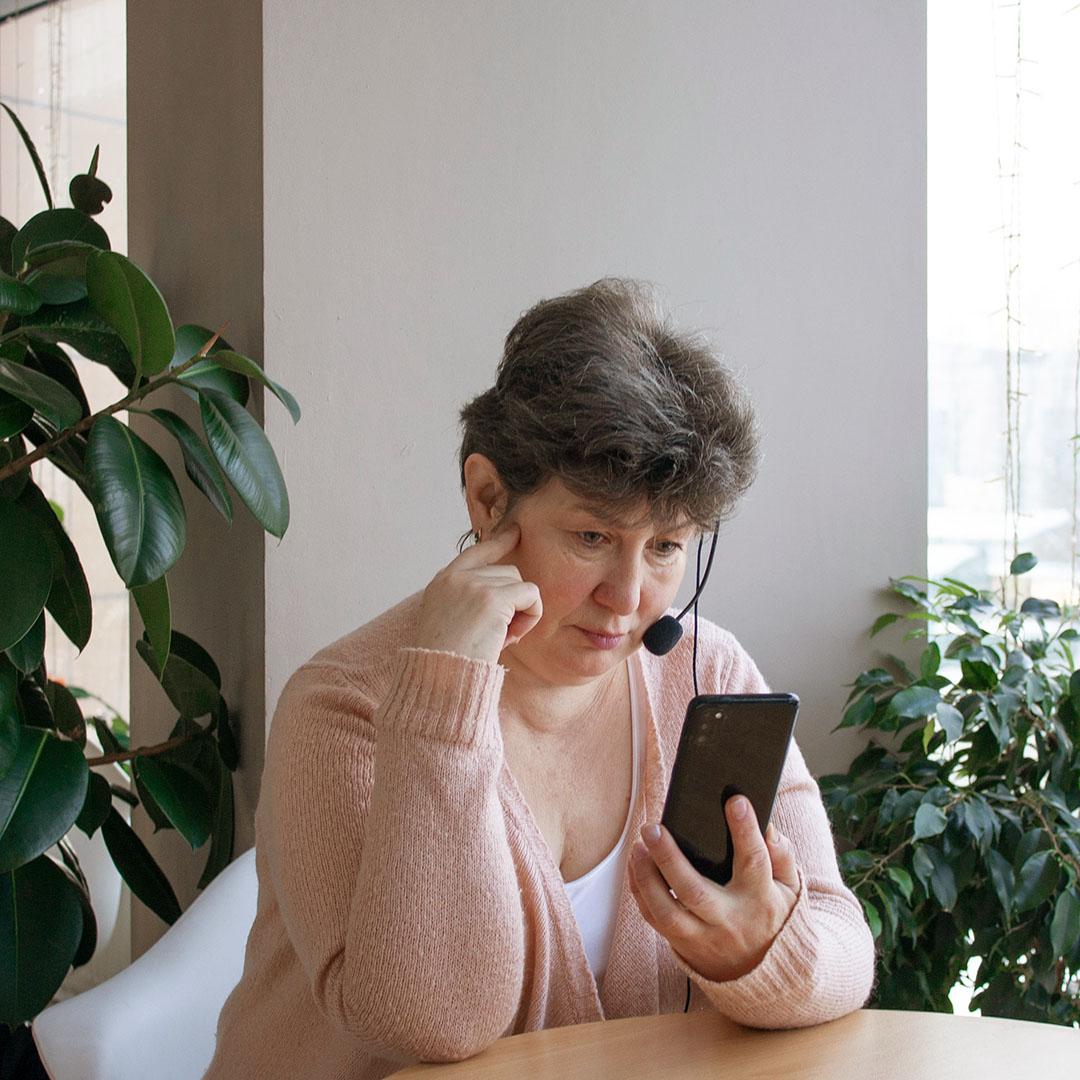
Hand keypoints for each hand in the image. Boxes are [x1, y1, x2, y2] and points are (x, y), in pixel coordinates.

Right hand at [414, 524, 542, 663]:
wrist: (439, 680)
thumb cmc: (447, 663)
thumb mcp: (450, 623)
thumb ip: (470, 602)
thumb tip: (510, 595)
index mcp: (442, 582)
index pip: (476, 552)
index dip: (498, 542)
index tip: (515, 532)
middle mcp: (455, 577)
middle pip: (506, 571)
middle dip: (511, 602)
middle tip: (499, 635)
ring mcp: (473, 584)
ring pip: (520, 582)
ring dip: (521, 612)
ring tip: (501, 638)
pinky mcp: (492, 598)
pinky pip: (531, 594)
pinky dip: (531, 616)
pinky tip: (513, 637)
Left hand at [628, 796, 798, 981]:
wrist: (764, 975)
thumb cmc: (773, 916)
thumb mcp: (790, 890)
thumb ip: (783, 858)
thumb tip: (769, 829)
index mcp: (761, 899)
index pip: (755, 862)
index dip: (746, 830)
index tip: (735, 801)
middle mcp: (730, 920)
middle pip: (695, 891)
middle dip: (670, 858)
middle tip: (653, 828)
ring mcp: (704, 936)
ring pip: (667, 912)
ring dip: (647, 878)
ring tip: (638, 847)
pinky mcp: (683, 945)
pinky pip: (655, 920)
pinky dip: (640, 891)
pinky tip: (636, 864)